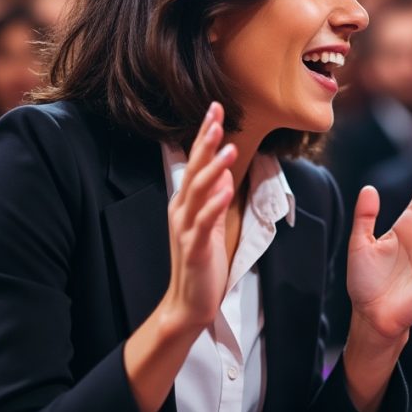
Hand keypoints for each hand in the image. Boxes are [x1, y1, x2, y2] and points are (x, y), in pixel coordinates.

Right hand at [124, 102, 238, 411]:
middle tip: (217, 115)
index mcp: (186, 202)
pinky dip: (214, 204)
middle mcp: (181, 210)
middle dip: (205, 142)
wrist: (190, 302)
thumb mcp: (209, 223)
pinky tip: (226, 188)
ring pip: (198, 192)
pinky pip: (203, 222)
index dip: (205, 136)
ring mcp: (185, 228)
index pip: (195, 162)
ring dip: (213, 168)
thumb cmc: (201, 261)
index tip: (216, 109)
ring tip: (229, 147)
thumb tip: (223, 172)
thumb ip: (213, 197)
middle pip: (193, 169)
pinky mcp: (194, 248)